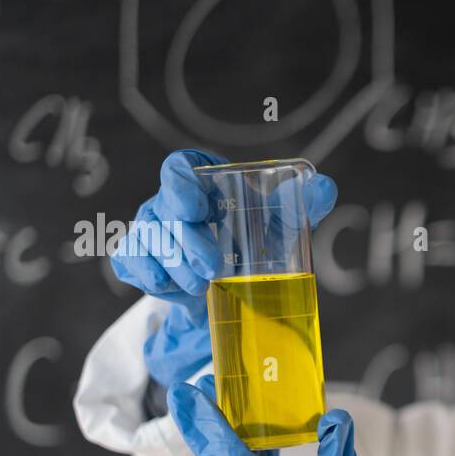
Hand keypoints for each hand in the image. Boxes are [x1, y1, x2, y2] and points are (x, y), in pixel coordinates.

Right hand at [111, 149, 337, 386]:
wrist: (232, 286)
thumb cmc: (255, 239)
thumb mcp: (282, 223)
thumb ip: (303, 204)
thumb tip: (325, 187)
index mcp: (201, 181)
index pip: (178, 168)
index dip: (181, 184)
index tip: (195, 207)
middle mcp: (169, 200)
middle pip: (164, 210)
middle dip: (187, 242)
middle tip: (213, 268)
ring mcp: (148, 228)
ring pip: (147, 239)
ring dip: (175, 265)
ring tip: (203, 285)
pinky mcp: (136, 257)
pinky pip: (129, 261)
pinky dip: (149, 276)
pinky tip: (169, 287)